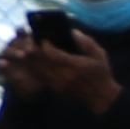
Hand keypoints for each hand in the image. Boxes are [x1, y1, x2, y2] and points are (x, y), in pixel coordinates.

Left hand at [0, 22, 120, 114]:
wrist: (100, 96)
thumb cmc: (100, 73)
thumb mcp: (99, 55)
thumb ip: (86, 42)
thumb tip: (73, 32)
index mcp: (75, 66)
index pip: (53, 54)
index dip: (45, 45)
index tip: (43, 39)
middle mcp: (64, 75)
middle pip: (42, 61)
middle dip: (34, 50)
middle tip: (31, 42)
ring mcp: (58, 83)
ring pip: (38, 69)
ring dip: (32, 59)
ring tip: (29, 50)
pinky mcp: (55, 87)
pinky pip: (40, 76)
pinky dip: (34, 68)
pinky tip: (34, 61)